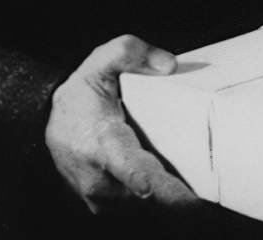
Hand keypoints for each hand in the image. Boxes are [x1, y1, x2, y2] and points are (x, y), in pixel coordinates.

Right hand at [46, 35, 200, 215]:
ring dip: (171, 198)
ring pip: (149, 207)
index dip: (148, 183)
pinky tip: (171, 187)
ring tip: (192, 187)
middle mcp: (100, 179)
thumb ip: (129, 52)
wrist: (52, 124)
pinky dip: (158, 201)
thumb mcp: (99, 62)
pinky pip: (141, 210)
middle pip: (151, 195)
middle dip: (181, 194)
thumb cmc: (80, 96)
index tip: (163, 192)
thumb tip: (167, 65)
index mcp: (103, 144)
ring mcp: (103, 198)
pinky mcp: (106, 207)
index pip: (128, 168)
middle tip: (209, 194)